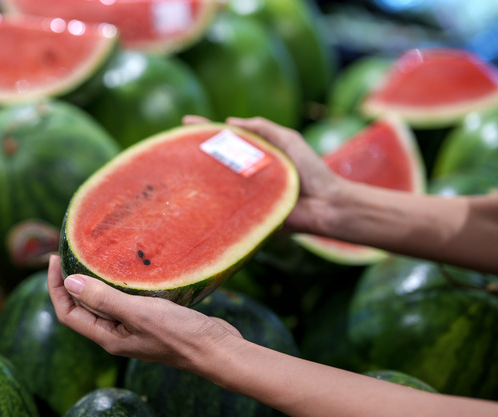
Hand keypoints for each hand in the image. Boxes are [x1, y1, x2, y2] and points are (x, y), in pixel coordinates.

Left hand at [47, 255, 242, 372]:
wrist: (217, 349)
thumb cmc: (179, 335)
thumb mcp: (138, 313)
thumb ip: (103, 299)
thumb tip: (68, 282)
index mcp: (108, 337)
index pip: (68, 313)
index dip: (56, 287)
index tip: (56, 258)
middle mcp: (116, 334)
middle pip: (82, 307)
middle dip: (71, 281)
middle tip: (70, 251)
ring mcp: (133, 328)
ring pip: (104, 302)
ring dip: (95, 281)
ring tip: (92, 255)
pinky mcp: (151, 320)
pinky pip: (125, 300)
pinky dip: (119, 284)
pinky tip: (127, 269)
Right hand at [182, 115, 346, 234]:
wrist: (325, 204)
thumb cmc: (310, 170)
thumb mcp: (288, 140)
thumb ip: (263, 128)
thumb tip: (230, 122)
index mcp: (256, 153)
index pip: (226, 138)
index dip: (205, 129)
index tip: (184, 123)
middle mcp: (246, 172)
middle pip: (215, 159)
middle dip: (193, 151)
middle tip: (172, 145)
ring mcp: (243, 192)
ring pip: (215, 181)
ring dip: (197, 175)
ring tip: (176, 167)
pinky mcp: (245, 212)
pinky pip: (224, 204)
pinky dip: (209, 199)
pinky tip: (192, 195)